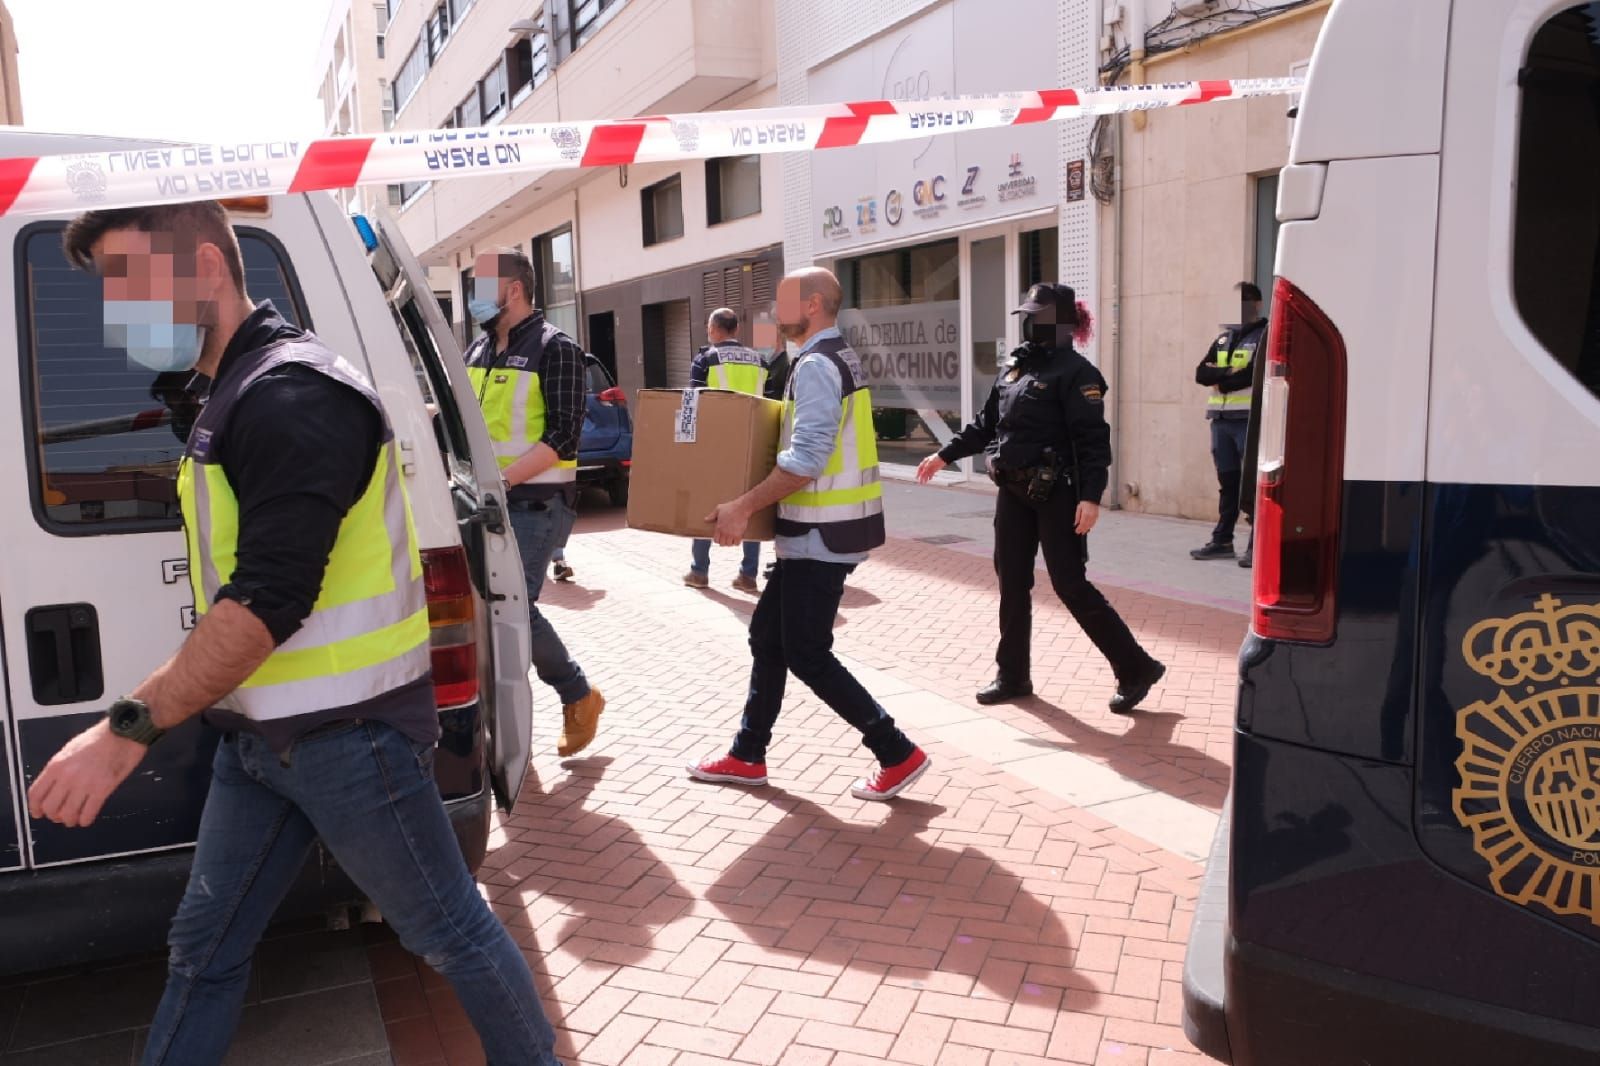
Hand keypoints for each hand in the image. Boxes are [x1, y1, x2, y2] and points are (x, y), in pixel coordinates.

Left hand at [28, 720, 146, 827]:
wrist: (124, 732)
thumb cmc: (100, 738)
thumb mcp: (70, 750)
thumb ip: (59, 769)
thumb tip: (54, 786)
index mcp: (57, 765)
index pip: (36, 794)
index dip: (35, 808)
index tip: (38, 812)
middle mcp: (68, 776)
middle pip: (50, 808)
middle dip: (54, 816)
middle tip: (60, 816)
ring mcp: (85, 784)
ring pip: (68, 814)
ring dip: (70, 820)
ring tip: (74, 819)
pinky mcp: (103, 789)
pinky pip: (88, 813)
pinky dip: (85, 820)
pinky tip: (87, 818)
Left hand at [705, 501, 751, 545]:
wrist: (741, 508)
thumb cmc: (730, 508)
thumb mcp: (718, 509)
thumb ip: (712, 516)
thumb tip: (705, 520)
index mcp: (718, 527)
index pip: (716, 540)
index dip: (718, 540)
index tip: (720, 538)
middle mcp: (724, 532)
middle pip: (722, 544)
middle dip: (724, 542)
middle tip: (726, 539)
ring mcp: (731, 534)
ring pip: (729, 544)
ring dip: (730, 542)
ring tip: (731, 539)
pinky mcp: (739, 534)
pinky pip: (737, 543)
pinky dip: (737, 542)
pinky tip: (737, 538)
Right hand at [915, 454, 946, 483]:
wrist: (943, 457)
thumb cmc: (936, 458)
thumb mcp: (931, 461)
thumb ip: (927, 465)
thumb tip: (924, 470)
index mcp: (924, 462)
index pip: (920, 469)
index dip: (918, 473)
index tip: (917, 477)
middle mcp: (927, 466)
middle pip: (923, 472)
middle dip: (921, 478)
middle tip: (920, 482)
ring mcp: (930, 468)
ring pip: (927, 474)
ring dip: (925, 478)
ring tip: (925, 482)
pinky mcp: (934, 470)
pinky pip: (931, 474)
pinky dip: (930, 477)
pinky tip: (929, 479)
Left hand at [1074, 501, 1099, 534]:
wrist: (1092, 499)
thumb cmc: (1085, 503)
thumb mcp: (1079, 508)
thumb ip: (1077, 517)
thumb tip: (1075, 523)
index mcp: (1085, 514)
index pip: (1082, 524)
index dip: (1079, 529)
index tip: (1077, 531)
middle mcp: (1091, 516)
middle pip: (1086, 526)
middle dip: (1082, 530)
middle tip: (1079, 532)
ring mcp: (1094, 517)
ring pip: (1090, 525)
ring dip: (1086, 529)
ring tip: (1083, 532)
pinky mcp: (1097, 516)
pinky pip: (1093, 523)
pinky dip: (1090, 526)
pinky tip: (1088, 528)